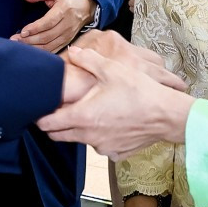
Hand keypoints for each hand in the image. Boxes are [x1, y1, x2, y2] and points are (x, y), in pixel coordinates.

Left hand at [15, 0, 95, 49]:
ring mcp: (69, 34)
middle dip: (30, 40)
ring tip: (20, 45)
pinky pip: (54, 50)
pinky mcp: (68, 41)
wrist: (88, 6)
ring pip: (50, 45)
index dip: (35, 28)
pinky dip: (42, 52)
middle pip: (48, 36)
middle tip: (15, 40)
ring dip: (34, 47)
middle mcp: (68, 24)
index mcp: (64, 9)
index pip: (49, 22)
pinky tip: (31, 51)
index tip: (22, 31)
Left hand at [40, 41, 193, 159]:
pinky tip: (114, 122)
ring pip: (81, 140)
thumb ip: (87, 60)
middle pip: (58, 136)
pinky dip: (102, 136)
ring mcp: (102, 148)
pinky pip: (102, 146)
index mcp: (82, 116)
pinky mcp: (116, 154)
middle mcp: (88, 136)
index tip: (41, 109)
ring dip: (81, 129)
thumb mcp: (112, 69)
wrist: (167, 115)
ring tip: (95, 111)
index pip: (47, 124)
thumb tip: (71, 52)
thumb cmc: (139, 91)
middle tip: (63, 108)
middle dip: (56, 124)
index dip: (40, 117)